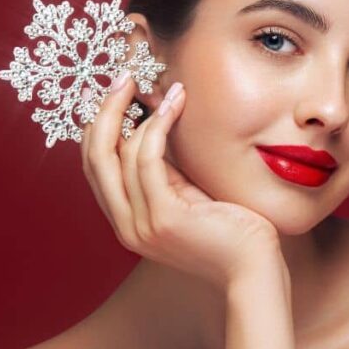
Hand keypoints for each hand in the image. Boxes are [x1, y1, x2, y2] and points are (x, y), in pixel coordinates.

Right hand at [81, 72, 281, 289]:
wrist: (254, 271)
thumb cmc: (232, 232)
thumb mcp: (189, 197)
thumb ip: (166, 172)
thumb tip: (154, 125)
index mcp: (127, 221)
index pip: (94, 167)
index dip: (95, 125)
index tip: (107, 91)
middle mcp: (126, 226)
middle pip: (94, 157)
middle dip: (103, 111)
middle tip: (123, 77)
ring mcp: (141, 225)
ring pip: (118, 154)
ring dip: (137, 111)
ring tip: (163, 86)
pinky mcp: (164, 218)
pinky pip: (147, 160)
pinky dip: (158, 126)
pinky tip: (175, 104)